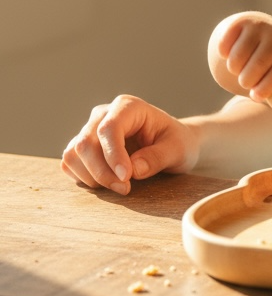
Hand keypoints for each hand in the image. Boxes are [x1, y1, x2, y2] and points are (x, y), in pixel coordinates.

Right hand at [61, 95, 198, 194]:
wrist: (171, 145)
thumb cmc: (177, 143)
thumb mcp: (178, 150)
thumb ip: (157, 157)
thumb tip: (133, 170)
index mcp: (128, 107)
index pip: (109, 129)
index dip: (113, 156)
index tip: (127, 178)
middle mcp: (104, 114)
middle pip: (85, 143)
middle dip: (102, 172)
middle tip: (126, 188)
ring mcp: (91, 129)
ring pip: (73, 154)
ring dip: (91, 177)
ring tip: (119, 186)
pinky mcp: (83, 147)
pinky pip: (69, 163)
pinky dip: (83, 177)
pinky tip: (106, 183)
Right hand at [208, 11, 271, 101]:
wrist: (261, 29)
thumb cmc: (268, 59)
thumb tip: (259, 98)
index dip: (267, 87)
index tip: (255, 97)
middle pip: (259, 63)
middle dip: (247, 80)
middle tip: (244, 83)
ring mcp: (258, 26)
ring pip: (239, 55)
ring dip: (234, 69)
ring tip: (237, 70)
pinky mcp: (240, 21)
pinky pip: (226, 44)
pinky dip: (224, 54)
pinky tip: (227, 56)